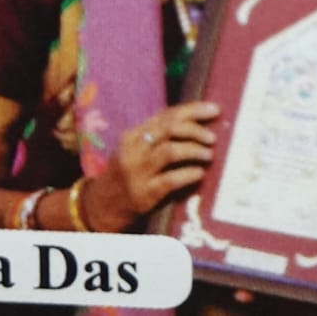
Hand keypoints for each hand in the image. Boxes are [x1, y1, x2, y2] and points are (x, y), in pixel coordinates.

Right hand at [85, 101, 219, 231]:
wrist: (102, 206)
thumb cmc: (129, 173)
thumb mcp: (136, 150)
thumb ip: (159, 136)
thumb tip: (199, 122)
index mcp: (133, 135)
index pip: (166, 115)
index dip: (193, 110)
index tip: (215, 110)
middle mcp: (133, 151)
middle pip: (169, 129)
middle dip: (195, 129)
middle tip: (212, 138)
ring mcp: (137, 173)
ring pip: (170, 152)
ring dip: (194, 150)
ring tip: (209, 155)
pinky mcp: (143, 195)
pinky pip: (170, 180)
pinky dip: (188, 174)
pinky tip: (199, 173)